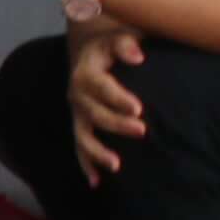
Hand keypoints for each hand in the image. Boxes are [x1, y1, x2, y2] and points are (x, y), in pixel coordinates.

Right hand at [67, 26, 147, 182]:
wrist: (89, 50)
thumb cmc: (112, 44)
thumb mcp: (117, 37)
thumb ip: (126, 44)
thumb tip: (138, 56)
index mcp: (86, 71)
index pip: (101, 86)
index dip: (118, 98)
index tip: (138, 108)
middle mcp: (77, 94)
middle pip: (95, 113)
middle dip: (117, 124)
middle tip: (142, 130)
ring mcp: (77, 112)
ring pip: (83, 135)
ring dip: (98, 152)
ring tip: (116, 165)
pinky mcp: (80, 125)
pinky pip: (80, 147)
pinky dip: (86, 165)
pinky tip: (96, 182)